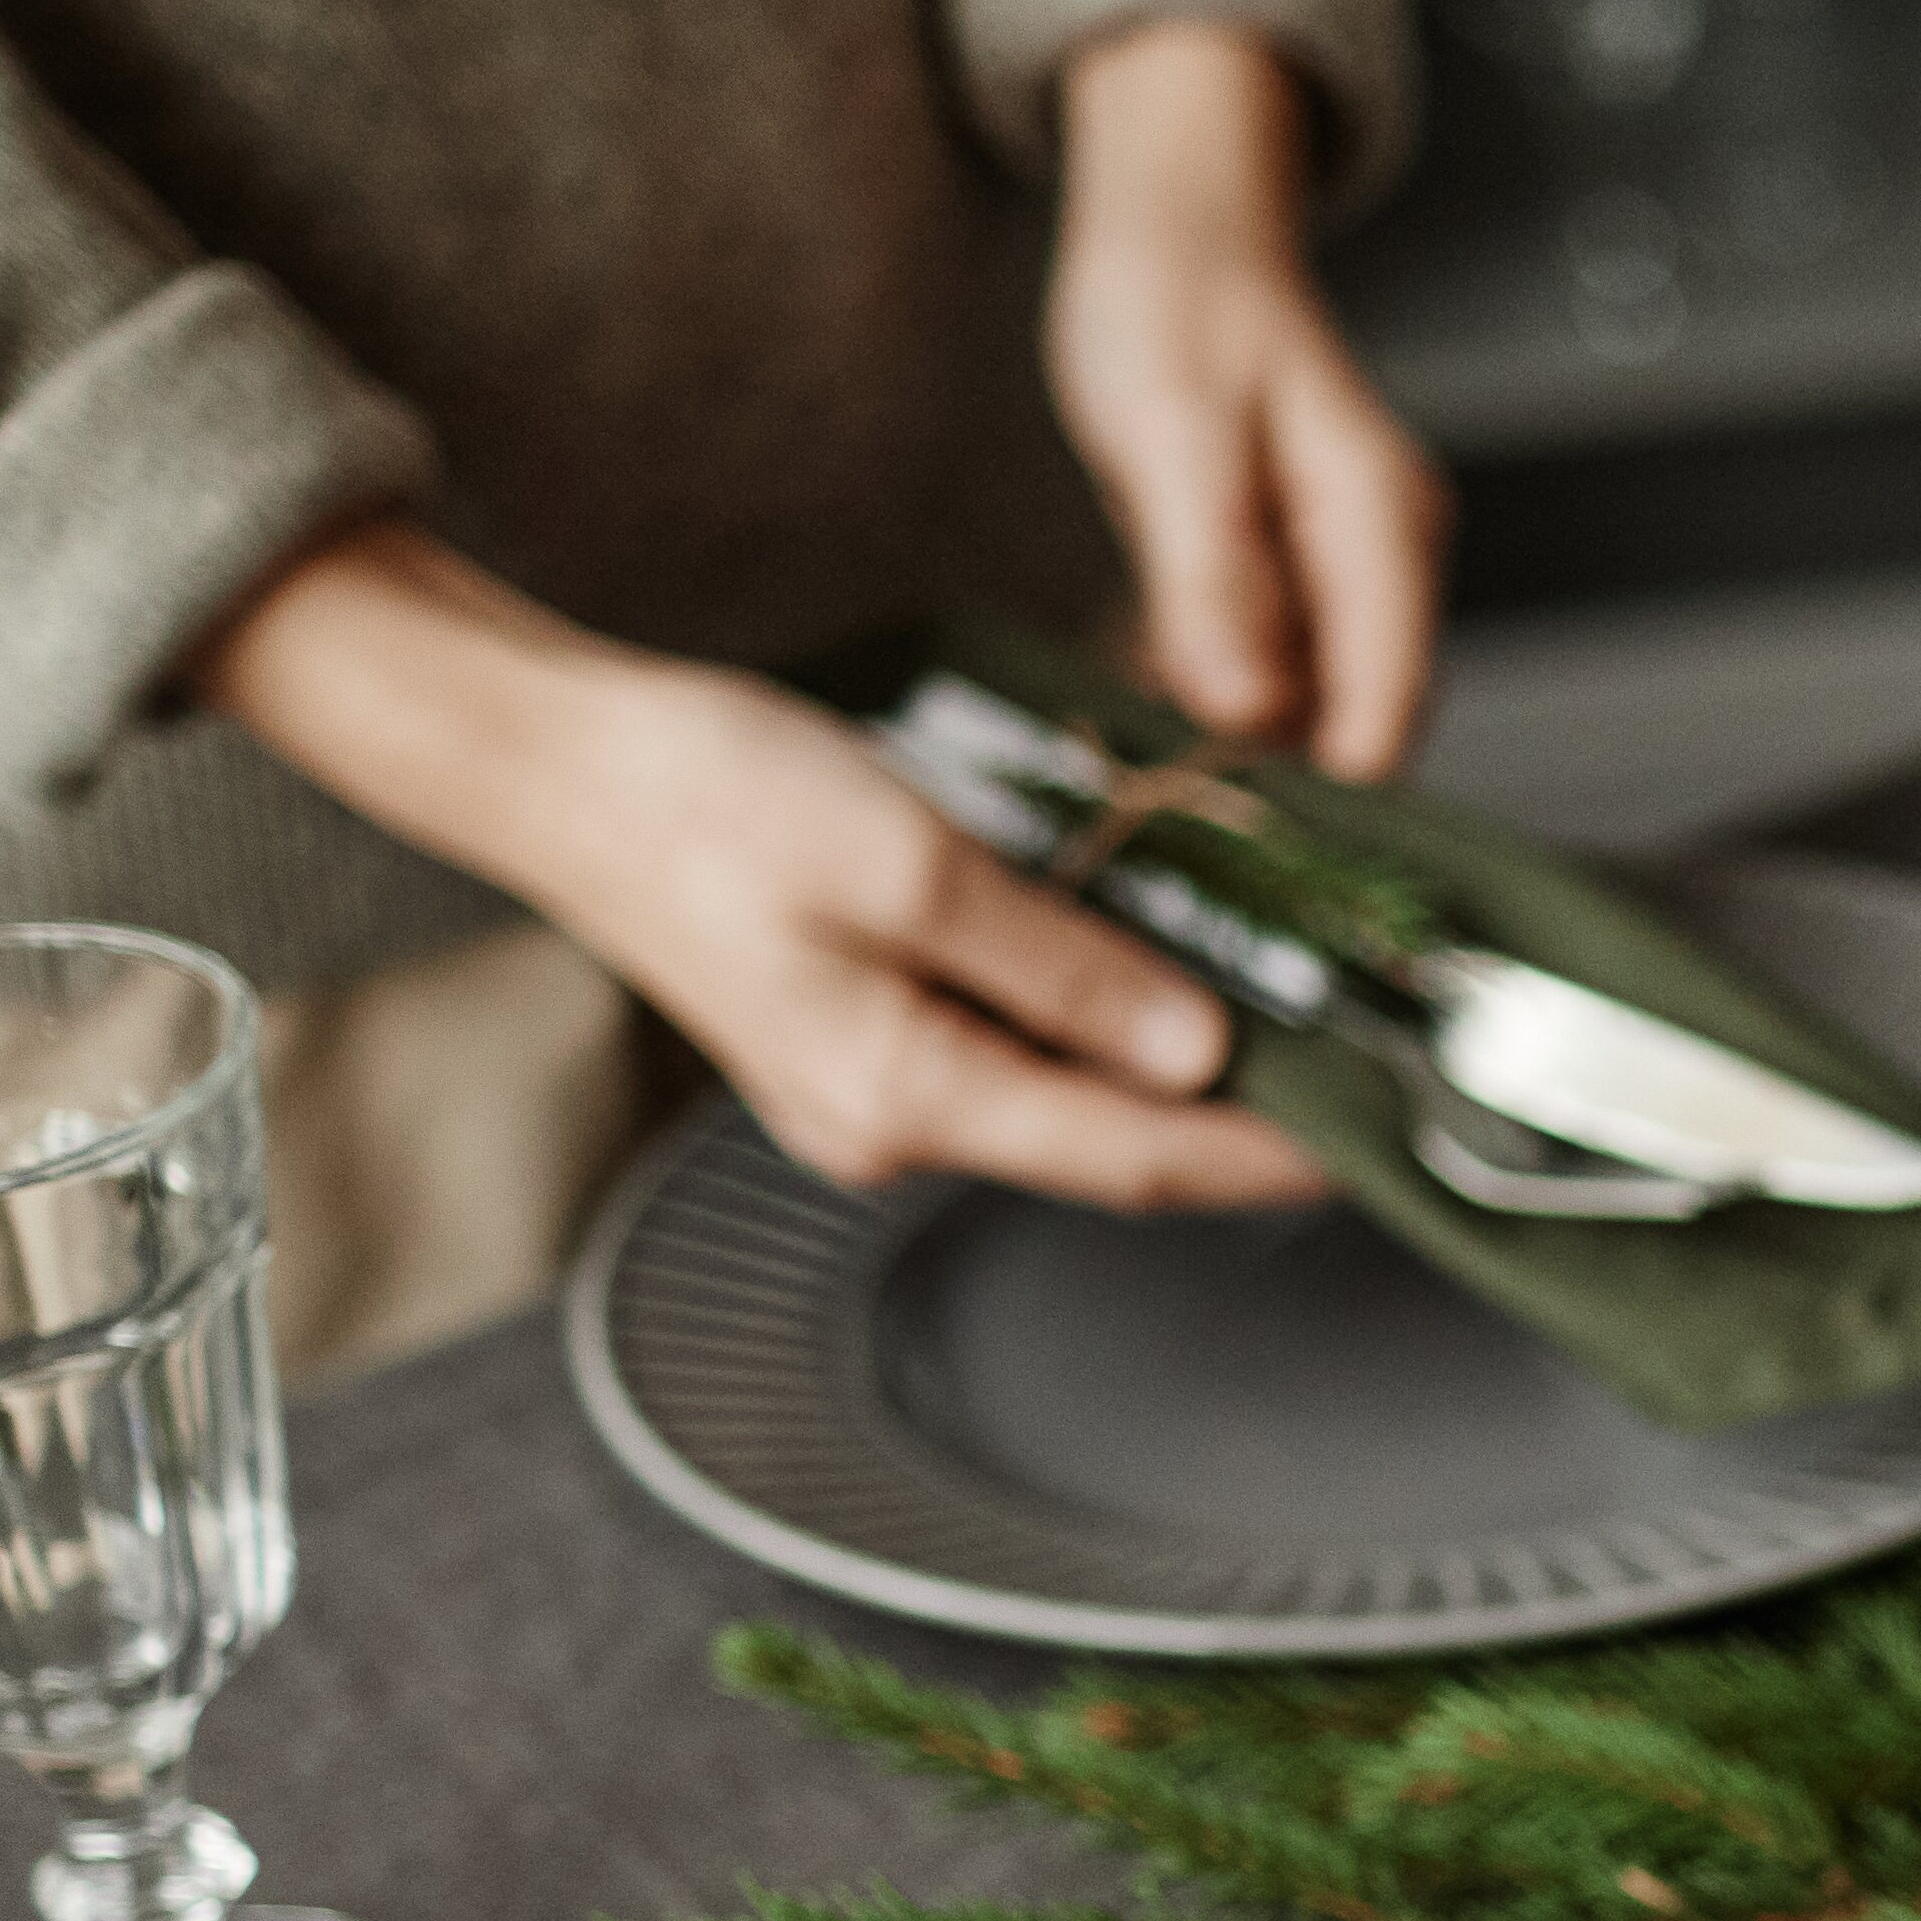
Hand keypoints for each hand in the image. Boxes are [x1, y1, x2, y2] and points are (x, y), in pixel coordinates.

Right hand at [202, 519, 1321, 1206]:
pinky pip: (1006, 1049)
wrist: (549, 760)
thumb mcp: (910, 863)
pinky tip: (1147, 967)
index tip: (1370, 1135)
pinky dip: (1090, 1017)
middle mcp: (889, 1123)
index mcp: (905, 1096)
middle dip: (1234, 1116)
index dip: (1267, 1152)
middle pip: (1107, 1142)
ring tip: (1283, 1011)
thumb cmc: (701, 793)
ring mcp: (868, 1089)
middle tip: (1354, 1064)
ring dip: (1168, 1064)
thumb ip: (1060, 963)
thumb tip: (1190, 1047)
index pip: (1136, 1159)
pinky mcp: (854, 1036)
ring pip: (1061, 1097)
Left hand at [1046, 21, 1443, 780]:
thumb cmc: (1176, 304)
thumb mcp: (1174, 435)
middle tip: (1174, 805)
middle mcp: (1383, 560)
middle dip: (1275, 767)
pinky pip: (1266, 668)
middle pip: (1357, 714)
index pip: (1392, 693)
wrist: (1176, 232)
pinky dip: (1210, 689)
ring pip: (1307, 702)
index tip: (1250, 832)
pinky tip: (1146, 683)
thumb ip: (1212, 574)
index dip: (1333, 778)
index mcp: (1380, 522)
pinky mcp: (1292, 579)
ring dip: (1232, 736)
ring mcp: (1342, 573)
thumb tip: (1244, 706)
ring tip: (1146, 740)